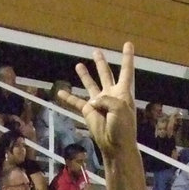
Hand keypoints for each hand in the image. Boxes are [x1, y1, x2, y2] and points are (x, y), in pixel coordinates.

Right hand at [59, 42, 136, 157]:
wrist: (115, 145)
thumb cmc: (123, 126)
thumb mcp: (119, 108)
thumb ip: (105, 99)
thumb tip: (92, 101)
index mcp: (123, 92)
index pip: (126, 70)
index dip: (127, 57)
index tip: (128, 44)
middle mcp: (111, 94)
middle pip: (106, 74)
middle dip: (101, 63)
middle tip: (97, 52)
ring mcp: (99, 103)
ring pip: (91, 85)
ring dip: (85, 75)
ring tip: (79, 65)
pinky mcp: (89, 111)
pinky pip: (76, 102)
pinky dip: (68, 98)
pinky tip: (60, 92)